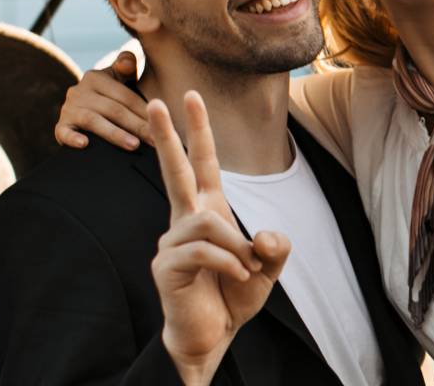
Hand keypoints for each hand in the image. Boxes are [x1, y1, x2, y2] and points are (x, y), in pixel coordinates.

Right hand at [56, 50, 152, 150]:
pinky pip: (63, 132)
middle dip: (137, 125)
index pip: (125, 95)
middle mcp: (79, 90)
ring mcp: (68, 109)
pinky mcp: (60, 126)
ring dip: (115, 134)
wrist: (80, 117)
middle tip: (155, 140)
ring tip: (134, 145)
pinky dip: (72, 138)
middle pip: (113, 109)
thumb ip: (126, 67)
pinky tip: (84, 144)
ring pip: (93, 120)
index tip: (161, 125)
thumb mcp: (118, 79)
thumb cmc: (109, 98)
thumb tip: (129, 60)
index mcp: (96, 77)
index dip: (145, 110)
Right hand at [150, 92, 291, 379]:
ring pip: (207, 222)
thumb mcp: (267, 269)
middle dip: (167, 135)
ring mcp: (172, 242)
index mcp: (208, 211)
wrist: (211, 336)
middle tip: (157, 99)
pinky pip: (203, 251)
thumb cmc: (232, 296)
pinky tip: (238, 277)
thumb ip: (275, 248)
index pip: (201, 163)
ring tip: (246, 268)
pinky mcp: (166, 266)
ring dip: (235, 245)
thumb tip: (263, 236)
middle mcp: (185, 220)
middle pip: (175, 170)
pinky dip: (229, 263)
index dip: (198, 130)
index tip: (189, 96)